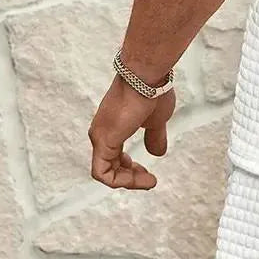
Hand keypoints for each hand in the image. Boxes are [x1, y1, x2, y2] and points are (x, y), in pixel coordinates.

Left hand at [88, 75, 174, 189]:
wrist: (147, 76)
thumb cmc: (153, 92)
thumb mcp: (157, 120)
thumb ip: (154, 137)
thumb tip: (157, 153)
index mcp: (112, 127)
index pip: (113, 156)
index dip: (130, 168)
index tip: (149, 172)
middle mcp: (101, 132)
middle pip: (109, 166)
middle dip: (131, 177)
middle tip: (150, 180)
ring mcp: (100, 136)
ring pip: (105, 172)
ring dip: (129, 181)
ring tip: (150, 182)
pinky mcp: (103, 140)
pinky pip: (103, 173)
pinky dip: (120, 181)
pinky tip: (139, 179)